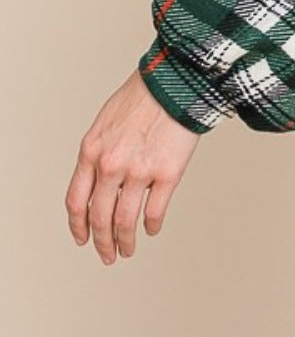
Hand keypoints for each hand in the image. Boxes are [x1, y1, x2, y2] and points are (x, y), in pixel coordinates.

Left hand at [66, 68, 201, 264]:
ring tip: (128, 249)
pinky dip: (152, 226)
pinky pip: (155, 212)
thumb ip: (99, 153)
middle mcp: (111, 165)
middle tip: (108, 254)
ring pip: (125, 221)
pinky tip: (152, 229)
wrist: (175, 81)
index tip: (82, 239)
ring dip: (125, 241)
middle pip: (99, 218)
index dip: (77, 226)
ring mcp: (138, 172)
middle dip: (102, 243)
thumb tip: (99, 182)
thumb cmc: (144, 96)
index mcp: (91, 151)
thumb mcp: (106, 122)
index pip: (76, 201)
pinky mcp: (167, 174)